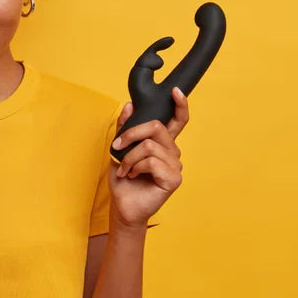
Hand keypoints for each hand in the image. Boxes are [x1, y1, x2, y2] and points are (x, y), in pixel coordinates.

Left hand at [108, 87, 188, 228]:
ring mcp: (175, 166)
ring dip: (130, 157)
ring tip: (125, 169)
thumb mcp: (119, 149)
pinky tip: (132, 175)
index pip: (178, 120)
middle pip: (157, 127)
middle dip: (131, 134)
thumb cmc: (123, 180)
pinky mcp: (173, 179)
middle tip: (116, 147)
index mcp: (163, 144)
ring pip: (150, 146)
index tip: (175, 91)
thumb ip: (125, 128)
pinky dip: (135, 167)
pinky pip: (152, 161)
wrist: (122, 206)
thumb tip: (130, 105)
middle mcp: (172, 152)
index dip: (180, 105)